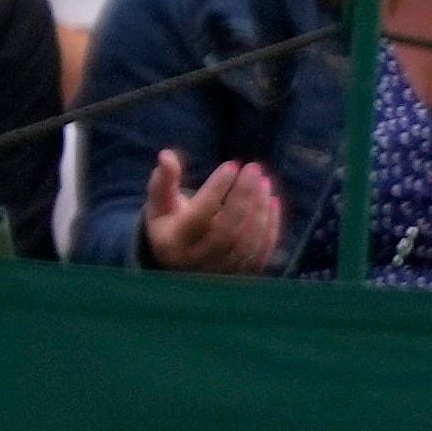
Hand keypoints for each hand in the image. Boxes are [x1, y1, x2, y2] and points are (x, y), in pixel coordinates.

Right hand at [141, 151, 281, 274]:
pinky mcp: (239, 275)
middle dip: (243, 196)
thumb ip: (163, 182)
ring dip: (259, 208)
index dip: (216, 190)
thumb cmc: (169, 224)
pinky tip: (272, 200)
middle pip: (226, 230)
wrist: (178, 261)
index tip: (232, 165)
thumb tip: (166, 155)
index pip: (199, 216)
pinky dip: (270, 226)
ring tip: (264, 180)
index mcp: (173, 243)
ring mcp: (220, 271)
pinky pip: (260, 253)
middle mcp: (196, 261)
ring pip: (246, 241)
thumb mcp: (159, 205)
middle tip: (254, 167)